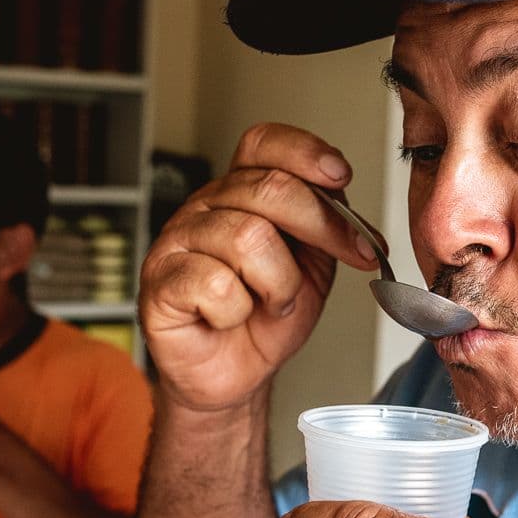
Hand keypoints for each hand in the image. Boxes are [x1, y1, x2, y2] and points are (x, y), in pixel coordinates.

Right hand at [139, 123, 378, 411]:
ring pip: (247, 237)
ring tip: (272, 302)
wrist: (235, 372)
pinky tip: (231, 316)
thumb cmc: (265, 317)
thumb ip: (329, 229)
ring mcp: (177, 241)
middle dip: (321, 226)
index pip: (263, 145)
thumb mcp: (313, 265)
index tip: (340, 177)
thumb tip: (357, 220)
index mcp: (241, 192)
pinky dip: (237, 310)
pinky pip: (214, 284)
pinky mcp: (159, 283)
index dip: (304, 152)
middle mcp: (206, 206)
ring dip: (279, 283)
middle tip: (351, 258)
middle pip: (269, 188)